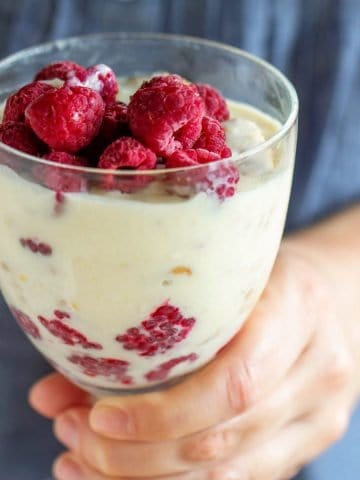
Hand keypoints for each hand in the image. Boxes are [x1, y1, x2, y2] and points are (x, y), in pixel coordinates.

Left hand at [30, 243, 357, 479]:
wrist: (336, 297)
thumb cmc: (269, 278)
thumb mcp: (224, 276)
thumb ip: (152, 326)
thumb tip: (50, 391)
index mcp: (297, 310)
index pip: (235, 382)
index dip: (162, 413)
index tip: (96, 416)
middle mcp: (318, 371)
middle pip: (224, 438)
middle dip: (137, 455)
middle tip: (73, 436)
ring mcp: (318, 416)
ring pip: (229, 474)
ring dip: (146, 477)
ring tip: (83, 460)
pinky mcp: (305, 443)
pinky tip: (124, 476)